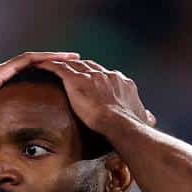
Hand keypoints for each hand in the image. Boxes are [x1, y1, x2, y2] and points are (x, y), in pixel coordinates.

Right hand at [0, 51, 81, 140]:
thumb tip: (3, 145)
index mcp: (1, 85)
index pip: (30, 76)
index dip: (48, 75)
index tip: (65, 78)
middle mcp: (2, 74)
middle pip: (36, 64)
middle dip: (57, 63)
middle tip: (77, 63)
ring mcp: (1, 71)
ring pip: (35, 59)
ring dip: (55, 58)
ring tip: (74, 58)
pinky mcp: (0, 72)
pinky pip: (27, 61)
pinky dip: (44, 59)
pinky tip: (59, 60)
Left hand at [33, 59, 155, 135]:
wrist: (121, 125)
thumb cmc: (131, 127)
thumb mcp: (141, 118)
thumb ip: (145, 115)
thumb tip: (151, 117)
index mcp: (122, 82)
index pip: (106, 74)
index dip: (97, 76)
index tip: (91, 79)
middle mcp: (108, 75)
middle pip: (90, 66)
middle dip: (79, 67)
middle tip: (69, 70)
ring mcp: (92, 76)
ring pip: (73, 65)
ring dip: (62, 64)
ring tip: (51, 65)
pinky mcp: (76, 81)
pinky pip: (59, 69)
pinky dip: (49, 66)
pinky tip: (39, 66)